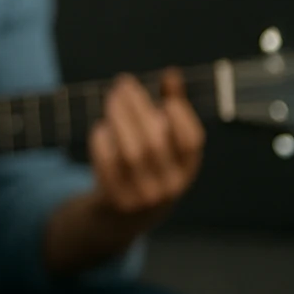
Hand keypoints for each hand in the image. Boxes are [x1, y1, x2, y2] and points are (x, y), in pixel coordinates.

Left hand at [87, 70, 204, 230]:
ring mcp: (142, 195)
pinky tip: (101, 127)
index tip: (164, 97)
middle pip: (155, 141)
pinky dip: (103, 141)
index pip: (191, 142)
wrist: (121, 220)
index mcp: (187, 170)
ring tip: (111, 97)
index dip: (180, 116)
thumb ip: (169, 111)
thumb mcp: (163, 149)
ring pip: (131, 152)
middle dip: (137, 107)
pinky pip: (107, 166)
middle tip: (123, 83)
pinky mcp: (116, 199)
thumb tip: (171, 73)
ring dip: (118, 118)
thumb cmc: (146, 170)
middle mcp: (169, 186)